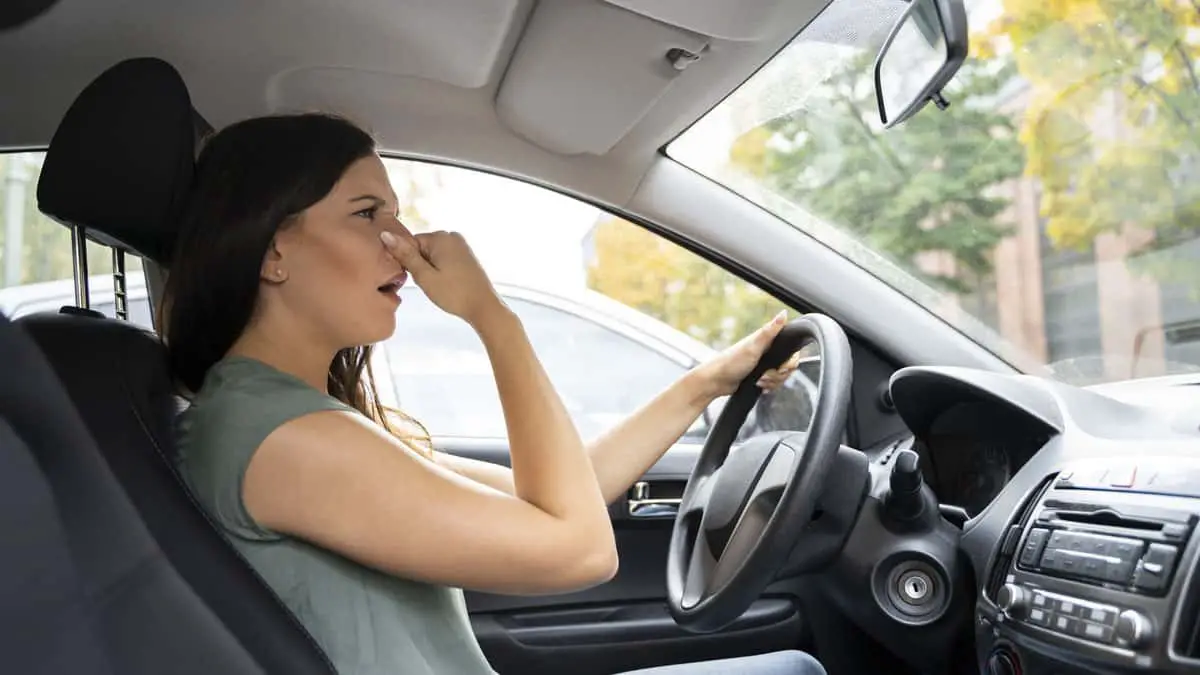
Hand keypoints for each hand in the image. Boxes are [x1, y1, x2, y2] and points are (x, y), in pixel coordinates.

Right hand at [381, 230, 505, 326]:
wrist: (483, 306)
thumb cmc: (454, 293)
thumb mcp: (424, 276)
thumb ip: (405, 255)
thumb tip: (385, 235)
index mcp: (441, 236)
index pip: (410, 243)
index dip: (408, 261)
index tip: (417, 277)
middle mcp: (452, 235)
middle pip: (422, 248)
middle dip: (420, 265)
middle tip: (430, 283)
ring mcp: (461, 245)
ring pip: (432, 255)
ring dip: (430, 269)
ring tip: (440, 284)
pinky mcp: (466, 255)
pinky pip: (444, 258)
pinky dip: (441, 270)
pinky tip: (447, 283)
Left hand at [696, 311, 801, 397]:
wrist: (716, 381)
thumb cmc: (731, 362)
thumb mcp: (753, 346)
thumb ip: (770, 331)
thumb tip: (783, 313)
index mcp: (767, 341)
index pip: (791, 351)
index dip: (790, 362)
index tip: (782, 367)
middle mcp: (767, 352)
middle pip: (788, 366)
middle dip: (779, 375)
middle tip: (766, 375)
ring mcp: (764, 364)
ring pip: (781, 376)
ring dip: (773, 382)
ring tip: (760, 381)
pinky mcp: (760, 376)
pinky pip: (774, 383)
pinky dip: (769, 386)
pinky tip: (760, 386)